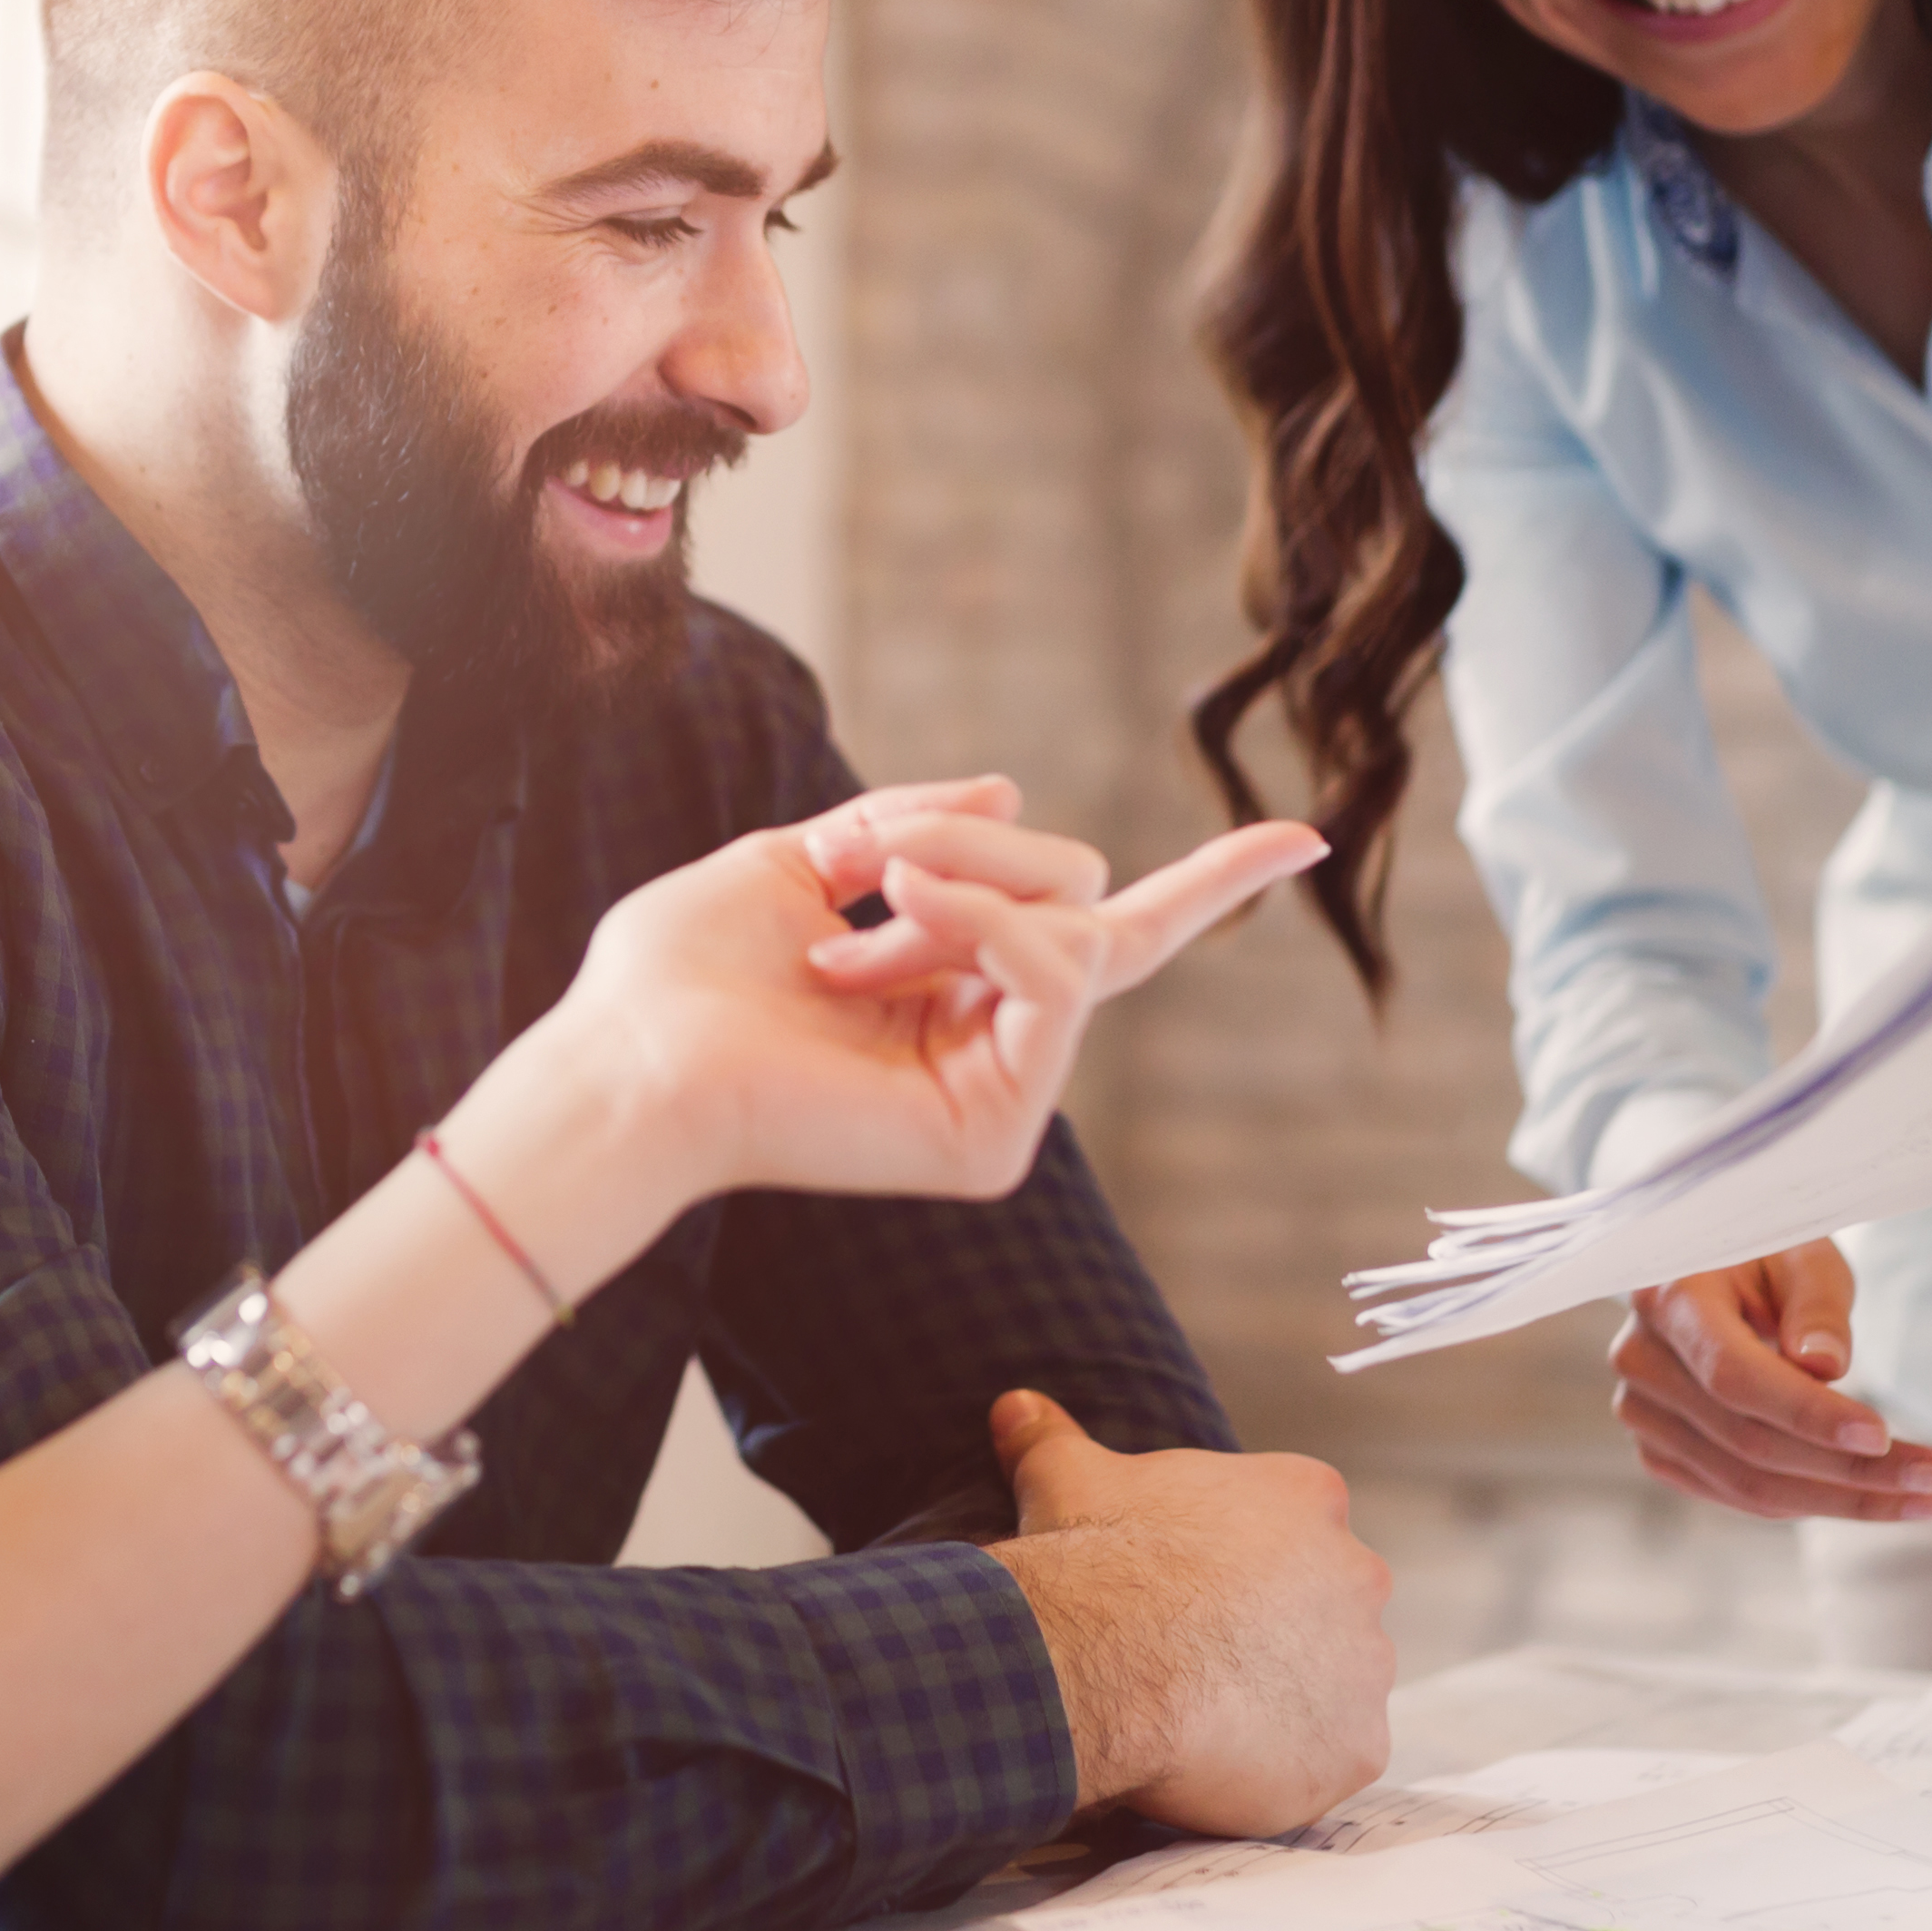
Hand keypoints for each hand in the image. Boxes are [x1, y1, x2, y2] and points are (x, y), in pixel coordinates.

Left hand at [514, 776, 1321, 1212]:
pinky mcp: (995, 1137)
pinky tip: (887, 917)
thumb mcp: (798, 854)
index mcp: (950, 990)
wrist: (626, 1057)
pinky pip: (1054, 976)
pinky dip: (980, 921)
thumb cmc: (679, 974)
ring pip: (1074, 927)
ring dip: (959, 884)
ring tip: (845, 929)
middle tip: (856, 890)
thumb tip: (1017, 792)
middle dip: (970, 851)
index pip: (1095, 928)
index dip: (1209, 884)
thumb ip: (912, 826)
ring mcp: (1001, 1098)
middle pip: (1078, 892)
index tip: (1304, 837)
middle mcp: (988, 1046)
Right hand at [981, 1390, 1393, 1835]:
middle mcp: (1356, 1572)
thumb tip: (1017, 1406)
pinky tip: (1226, 1766)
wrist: (1105, 1658)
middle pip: (1325, 1608)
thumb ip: (1055, 1439)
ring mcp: (1365, 1664)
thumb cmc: (1094, 1558)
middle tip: (1197, 1660)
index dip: (1238, 1564)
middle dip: (1275, 1633)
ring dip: (1287, 1703)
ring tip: (1207, 1720)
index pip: (1294, 1527)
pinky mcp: (1357, 1747)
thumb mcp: (1065, 1479)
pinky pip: (1332, 1763)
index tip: (1187, 1590)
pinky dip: (1288, 1770)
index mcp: (1304, 1496)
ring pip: (1334, 1688)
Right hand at [1608, 1238, 1931, 1522]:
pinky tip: (1868, 1493)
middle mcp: (1641, 1359)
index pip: (1735, 1375)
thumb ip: (1815, 1304)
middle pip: (1749, 1442)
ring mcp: (1643, 1412)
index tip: (1883, 1436)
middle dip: (1852, 1470)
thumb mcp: (1803, 1251)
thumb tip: (1827, 1367)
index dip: (1808, 1414)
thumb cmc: (1766, 1251)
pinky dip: (1808, 1501)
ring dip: (1842, 1500)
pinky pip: (1737, 1494)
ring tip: (1924, 1497)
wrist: (1711, 1268)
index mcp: (1668, 1297)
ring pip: (1747, 1482)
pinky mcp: (1660, 1448)